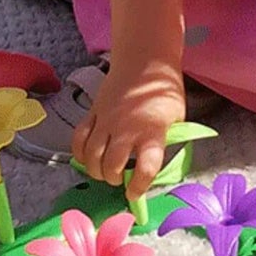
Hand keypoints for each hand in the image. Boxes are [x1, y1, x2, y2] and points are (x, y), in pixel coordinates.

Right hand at [73, 59, 186, 196]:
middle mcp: (127, 128)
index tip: (135, 193)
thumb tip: (158, 169)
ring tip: (105, 172)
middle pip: (112, 165)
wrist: (144, 62)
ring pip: (92, 156)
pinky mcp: (93, 113)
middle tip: (120, 180)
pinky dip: (80, 154)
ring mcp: (106, 120)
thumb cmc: (163, 92)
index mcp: (152, 131)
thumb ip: (166, 144)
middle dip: (114, 180)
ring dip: (97, 171)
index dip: (139, 186)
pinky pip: (79, 139)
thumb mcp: (177, 120)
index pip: (145, 167)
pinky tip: (87, 158)